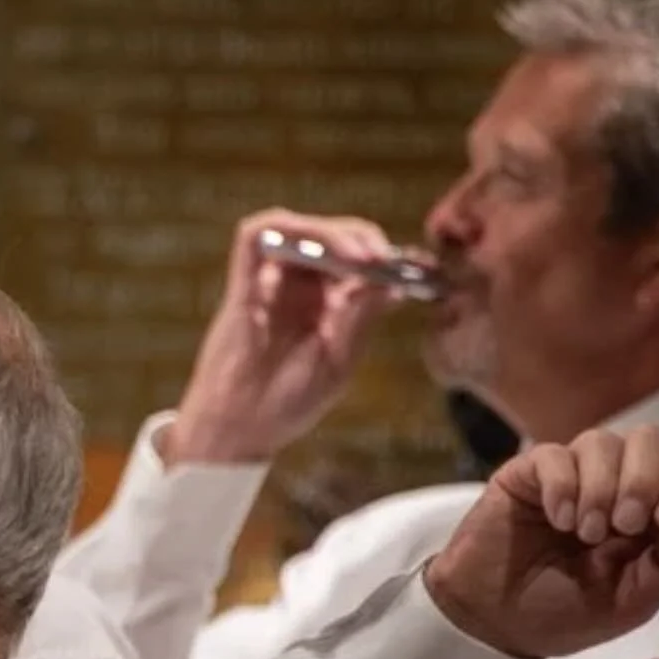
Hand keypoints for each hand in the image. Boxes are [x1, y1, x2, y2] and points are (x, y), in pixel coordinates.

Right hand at [167, 210, 403, 464]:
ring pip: (298, 228)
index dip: (385, 256)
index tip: (416, 266)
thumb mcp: (339, 359)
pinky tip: (315, 248)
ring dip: (332, 233)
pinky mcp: (242, 284)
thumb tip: (393, 282)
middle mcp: (297, 287)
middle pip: (331, 236)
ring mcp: (269, 282)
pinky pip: (255, 236)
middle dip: (362, 239)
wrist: (242, 429)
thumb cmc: (287, 402)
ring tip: (361, 257)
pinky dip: (286, 229)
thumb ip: (362, 318)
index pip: (356, 260)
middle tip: (383, 259)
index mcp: (324, 303)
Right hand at [425, 423, 658, 658]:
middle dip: (646, 480)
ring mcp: (571, 474)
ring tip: (585, 532)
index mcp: (651, 510)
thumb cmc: (565, 613)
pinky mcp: (528, 474)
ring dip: (601, 487)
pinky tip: (558, 519)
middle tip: (626, 525)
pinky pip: (554, 456)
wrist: (497, 623)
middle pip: (652, 440)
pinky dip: (562, 487)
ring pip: (602, 442)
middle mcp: (615, 482)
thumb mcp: (634, 602)